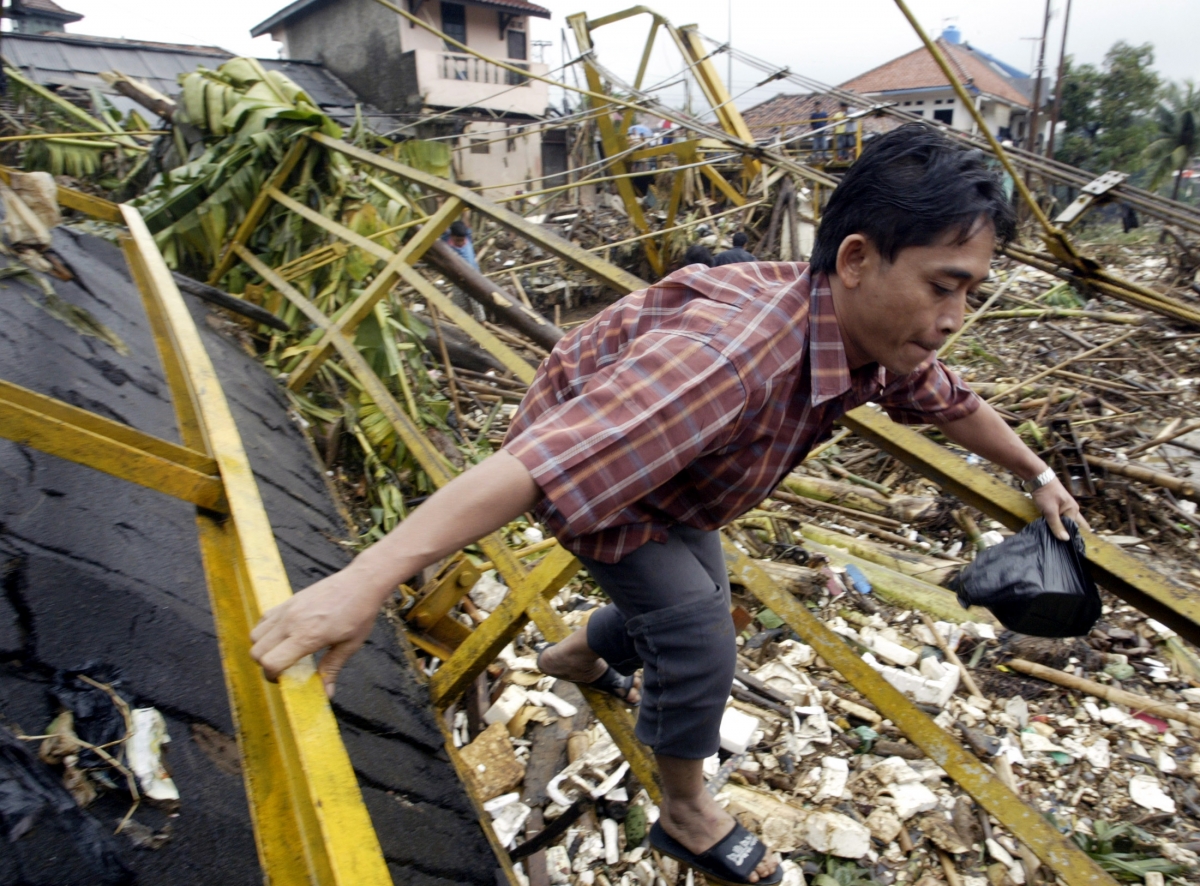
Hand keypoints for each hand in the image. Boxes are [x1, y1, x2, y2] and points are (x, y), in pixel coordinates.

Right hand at [250, 563, 388, 697]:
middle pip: (257, 651)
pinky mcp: (288, 600)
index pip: (271, 662)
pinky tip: (283, 635)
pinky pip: (264, 619)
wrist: (361, 582)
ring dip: (263, 648)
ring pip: (255, 635)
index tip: (284, 680)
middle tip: (283, 668)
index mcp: (307, 636)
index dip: (273, 677)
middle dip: (265, 665)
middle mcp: (291, 622)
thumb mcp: (350, 645)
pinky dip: (266, 631)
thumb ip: (332, 668)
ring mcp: (287, 609)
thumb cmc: (359, 612)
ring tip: (282, 652)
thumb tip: (326, 693)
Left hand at [1031, 478, 1089, 541]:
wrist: (1037, 478)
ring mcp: (1064, 508)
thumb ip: (1057, 525)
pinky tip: (1052, 531)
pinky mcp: (1056, 507)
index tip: (1069, 548)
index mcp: (1073, 510)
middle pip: (1073, 526)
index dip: (1072, 537)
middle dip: (1069, 534)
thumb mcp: (1050, 511)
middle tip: (1064, 547)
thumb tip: (1066, 539)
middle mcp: (1072, 509)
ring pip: (1065, 522)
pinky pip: (1059, 519)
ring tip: (1057, 542)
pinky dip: (1056, 524)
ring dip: (1061, 529)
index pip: (1075, 528)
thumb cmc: (1045, 493)